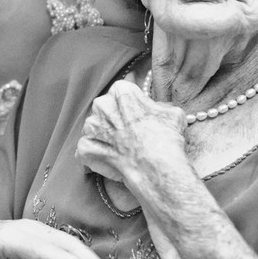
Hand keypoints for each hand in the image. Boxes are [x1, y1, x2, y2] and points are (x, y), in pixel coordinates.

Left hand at [77, 79, 186, 194]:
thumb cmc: (165, 138)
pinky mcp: (85, 147)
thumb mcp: (172, 113)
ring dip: (103, 136)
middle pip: (105, 109)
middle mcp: (102, 105)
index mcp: (121, 92)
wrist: (155, 166)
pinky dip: (94, 154)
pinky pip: (86, 148)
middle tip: (128, 133)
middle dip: (114, 119)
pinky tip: (108, 160)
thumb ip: (159, 107)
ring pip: (93, 128)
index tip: (137, 116)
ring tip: (119, 148)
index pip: (121, 93)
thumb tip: (158, 110)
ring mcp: (91, 127)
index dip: (130, 105)